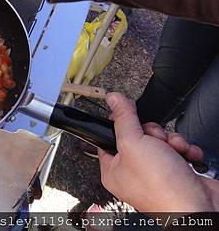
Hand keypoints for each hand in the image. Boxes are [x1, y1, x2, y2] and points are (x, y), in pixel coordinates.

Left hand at [98, 93, 218, 212]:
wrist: (198, 207)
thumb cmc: (162, 187)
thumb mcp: (133, 144)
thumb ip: (123, 118)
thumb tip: (113, 99)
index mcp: (114, 170)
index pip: (109, 137)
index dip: (121, 124)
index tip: (129, 116)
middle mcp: (133, 173)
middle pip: (138, 136)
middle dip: (152, 133)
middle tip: (155, 141)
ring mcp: (156, 173)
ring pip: (160, 141)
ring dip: (171, 141)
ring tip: (174, 150)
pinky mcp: (177, 173)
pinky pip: (178, 150)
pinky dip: (185, 150)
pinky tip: (187, 156)